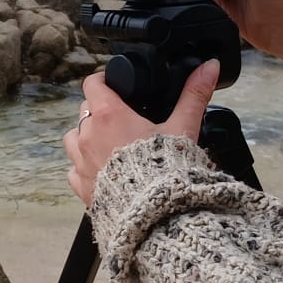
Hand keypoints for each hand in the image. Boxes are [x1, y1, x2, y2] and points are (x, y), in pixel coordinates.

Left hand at [63, 60, 221, 205]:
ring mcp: (81, 162)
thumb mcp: (183, 128)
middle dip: (99, 109)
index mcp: (109, 115)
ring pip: (73, 137)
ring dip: (86, 135)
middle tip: (121, 116)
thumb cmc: (166, 171)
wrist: (155, 215)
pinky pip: (73, 170)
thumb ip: (194, 95)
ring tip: (107, 141)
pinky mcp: (81, 187)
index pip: (93, 84)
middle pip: (85, 110)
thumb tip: (209, 67)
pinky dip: (83, 166)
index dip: (104, 80)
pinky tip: (101, 170)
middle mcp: (89, 136)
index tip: (114, 84)